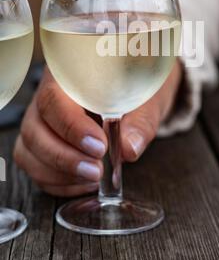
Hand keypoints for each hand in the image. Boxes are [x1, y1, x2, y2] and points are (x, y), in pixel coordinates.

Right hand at [14, 62, 181, 195]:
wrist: (139, 87)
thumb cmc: (140, 88)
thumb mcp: (148, 98)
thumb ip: (139, 121)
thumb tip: (128, 148)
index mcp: (70, 76)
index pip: (53, 100)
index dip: (71, 127)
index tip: (99, 147)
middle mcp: (49, 97)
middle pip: (34, 129)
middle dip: (63, 157)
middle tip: (97, 171)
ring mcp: (42, 121)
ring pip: (29, 150)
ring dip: (59, 172)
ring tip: (94, 178)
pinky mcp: (44, 143)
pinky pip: (36, 166)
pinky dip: (58, 181)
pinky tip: (85, 183)